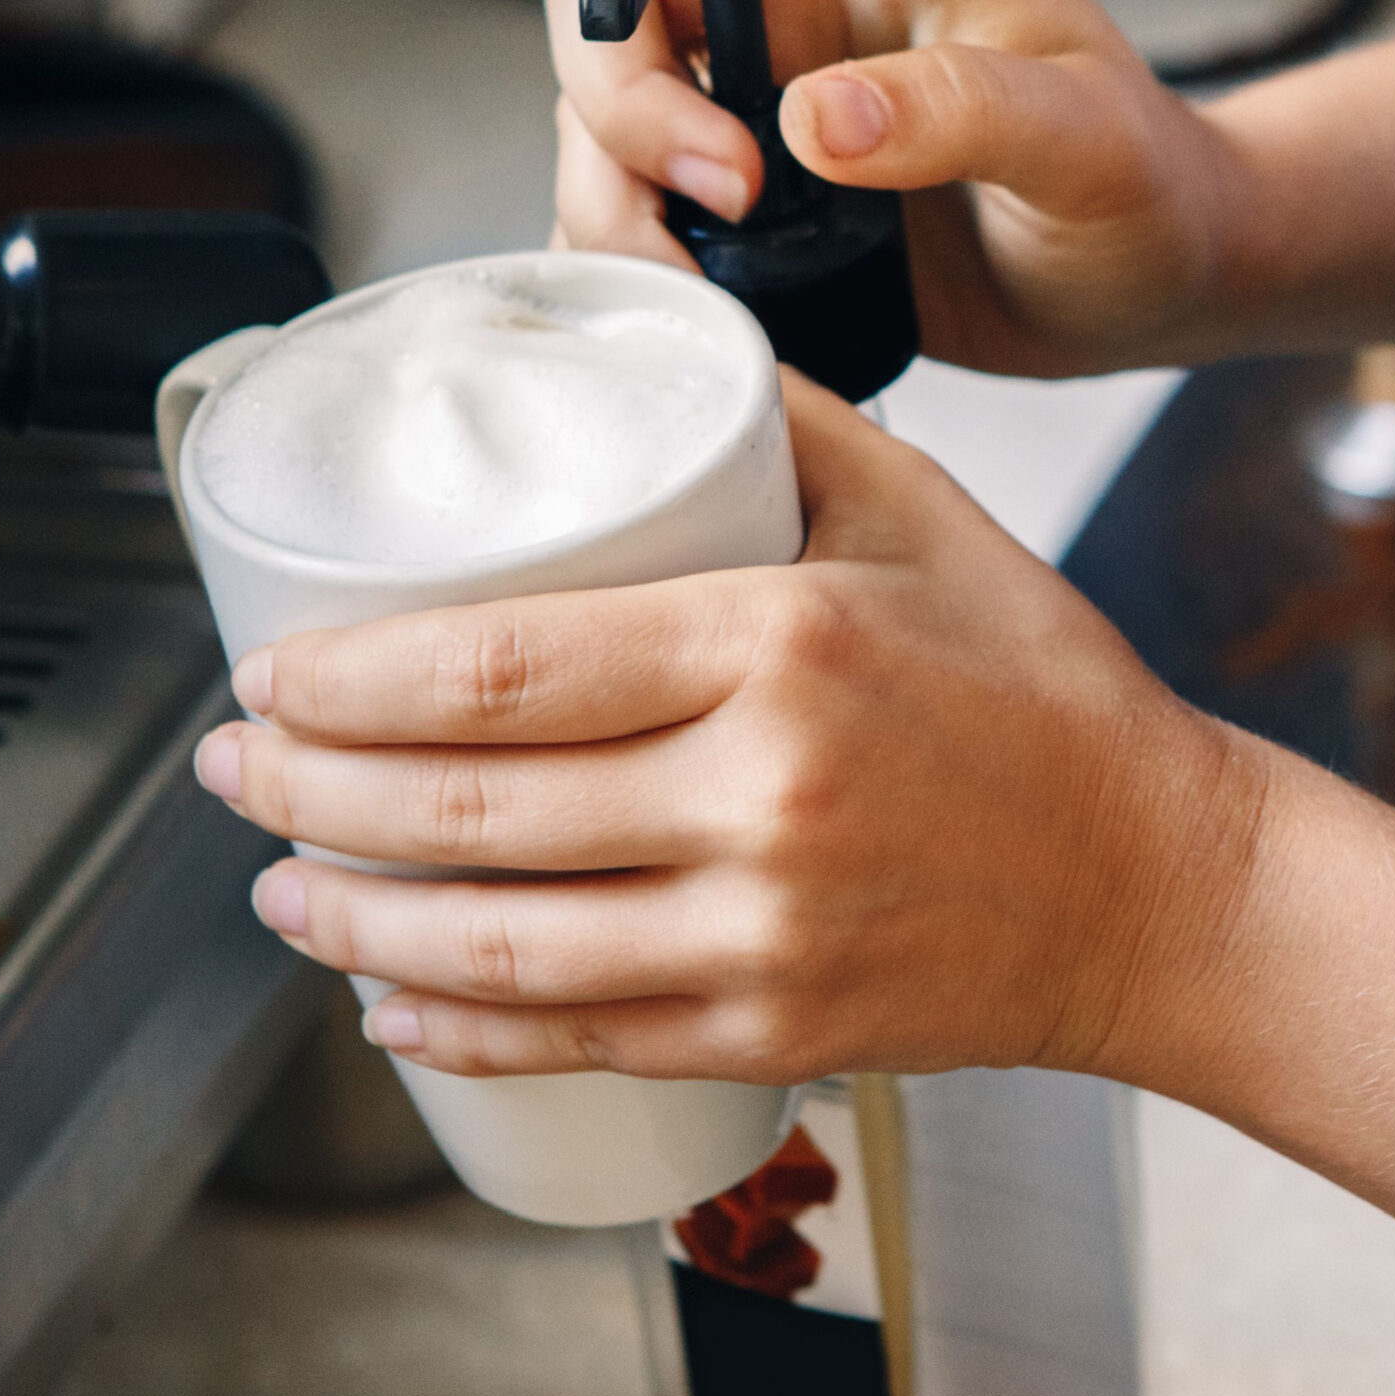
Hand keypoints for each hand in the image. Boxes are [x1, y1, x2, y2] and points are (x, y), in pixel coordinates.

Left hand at [194, 379, 1263, 1082]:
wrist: (1160, 881)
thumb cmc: (1048, 691)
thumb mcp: (930, 514)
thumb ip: (785, 423)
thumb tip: (659, 354)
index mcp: (786, 644)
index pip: (506, 667)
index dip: (353, 678)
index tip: (273, 668)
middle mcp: (763, 796)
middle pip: (471, 809)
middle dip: (310, 794)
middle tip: (233, 769)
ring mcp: (765, 932)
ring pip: (496, 946)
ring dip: (353, 922)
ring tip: (277, 888)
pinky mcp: (775, 1028)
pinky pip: (576, 1042)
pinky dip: (459, 1032)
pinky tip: (390, 1006)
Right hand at [546, 0, 1249, 376]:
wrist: (1143, 291)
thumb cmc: (1140, 184)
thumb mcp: (1085, 143)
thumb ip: (966, 111)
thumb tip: (816, 121)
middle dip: (622, 77)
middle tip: (729, 184)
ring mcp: (752, 83)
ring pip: (596, 89)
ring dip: (618, 186)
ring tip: (712, 272)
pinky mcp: (730, 186)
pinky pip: (615, 192)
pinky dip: (630, 249)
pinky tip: (709, 298)